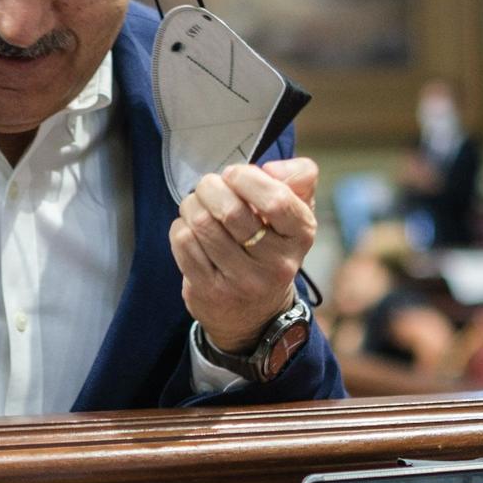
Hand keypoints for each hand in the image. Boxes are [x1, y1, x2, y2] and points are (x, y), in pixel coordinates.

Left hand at [171, 159, 318, 352]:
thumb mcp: (297, 211)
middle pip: (231, 211)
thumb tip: (270, 169)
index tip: (233, 174)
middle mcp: (277, 264)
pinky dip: (181, 227)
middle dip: (211, 187)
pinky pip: (184, 243)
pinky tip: (191, 230)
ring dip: (192, 205)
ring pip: (202, 225)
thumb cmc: (272, 245)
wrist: (256, 313)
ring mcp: (242, 282)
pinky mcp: (210, 292)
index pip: (276, 201)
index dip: (247, 178)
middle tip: (209, 186)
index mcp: (301, 236)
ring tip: (197, 204)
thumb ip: (298, 177)